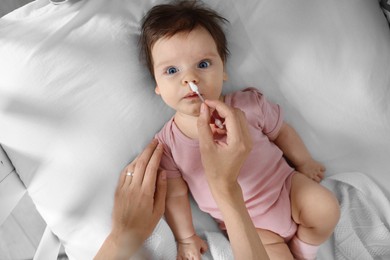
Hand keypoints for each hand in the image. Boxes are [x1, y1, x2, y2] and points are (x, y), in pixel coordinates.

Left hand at [95, 139, 166, 258]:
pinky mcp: (118, 190)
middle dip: (149, 150)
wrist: (125, 234)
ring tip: (147, 148)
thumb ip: (161, 190)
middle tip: (155, 141)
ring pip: (132, 166)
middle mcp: (134, 187)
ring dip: (140, 155)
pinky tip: (136, 160)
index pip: (151, 167)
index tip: (161, 146)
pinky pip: (124, 173)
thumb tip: (162, 173)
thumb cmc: (144, 225)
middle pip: (141, 163)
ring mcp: (124, 188)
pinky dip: (131, 164)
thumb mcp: (158, 210)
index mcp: (146, 192)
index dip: (157, 155)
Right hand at [177, 234, 207, 259]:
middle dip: (194, 259)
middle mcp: (190, 257)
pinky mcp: (179, 255)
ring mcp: (184, 257)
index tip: (198, 258)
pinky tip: (183, 259)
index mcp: (196, 255)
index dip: (199, 259)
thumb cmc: (192, 238)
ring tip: (189, 258)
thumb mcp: (202, 242)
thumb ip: (204, 248)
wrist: (185, 236)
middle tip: (194, 257)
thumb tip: (203, 251)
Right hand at [197, 100, 252, 187]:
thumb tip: (204, 108)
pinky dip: (228, 122)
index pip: (231, 114)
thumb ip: (204, 125)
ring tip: (212, 124)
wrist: (224, 183)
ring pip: (239, 117)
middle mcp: (247, 139)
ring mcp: (249, 140)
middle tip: (208, 113)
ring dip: (225, 116)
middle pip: (237, 113)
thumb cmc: (213, 168)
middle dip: (222, 110)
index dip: (218, 105)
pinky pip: (239, 124)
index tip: (206, 103)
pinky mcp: (247, 141)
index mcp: (238, 141)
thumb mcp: (205, 146)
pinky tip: (217, 130)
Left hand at [296, 158, 325, 181]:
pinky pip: (324, 169)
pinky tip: (320, 168)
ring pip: (322, 176)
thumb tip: (302, 178)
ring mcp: (317, 171)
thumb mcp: (299, 173)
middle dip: (318, 179)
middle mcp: (313, 175)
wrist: (302, 160)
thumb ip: (302, 176)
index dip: (314, 182)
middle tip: (317, 178)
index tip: (313, 181)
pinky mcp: (319, 166)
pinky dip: (323, 169)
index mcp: (308, 178)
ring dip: (321, 175)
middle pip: (319, 180)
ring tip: (319, 174)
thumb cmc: (299, 165)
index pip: (314, 183)